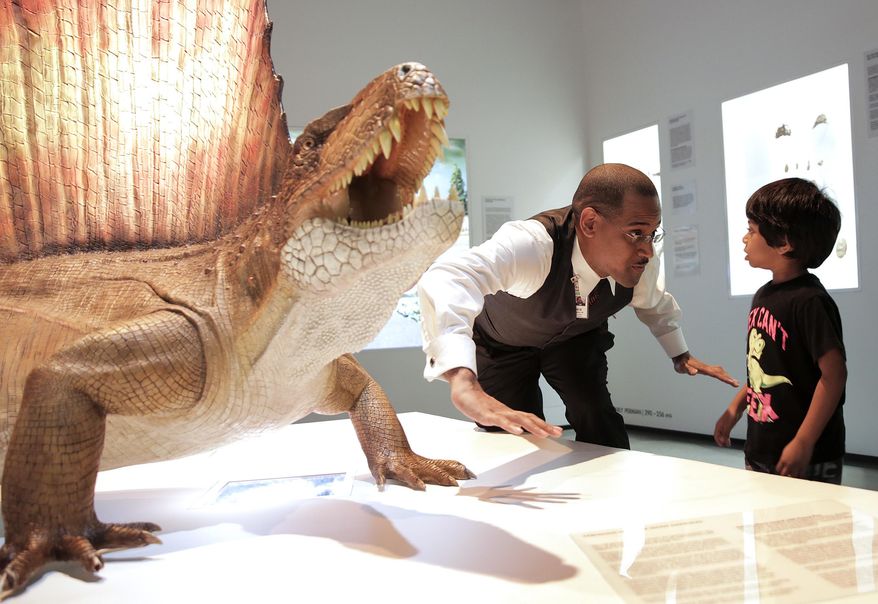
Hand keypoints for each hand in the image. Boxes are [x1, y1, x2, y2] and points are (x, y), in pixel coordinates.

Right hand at [445, 368, 562, 437]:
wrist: (464, 391)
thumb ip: (505, 422)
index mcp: (509, 413)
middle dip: (544, 426)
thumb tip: (517, 429)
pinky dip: (510, 425)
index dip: (544, 424)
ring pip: (517, 419)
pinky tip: (518, 430)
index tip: (558, 430)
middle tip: (558, 432)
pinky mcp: (486, 415)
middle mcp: (506, 411)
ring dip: (531, 426)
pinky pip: (499, 421)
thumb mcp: (494, 416)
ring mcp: (497, 412)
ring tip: (543, 433)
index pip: (530, 418)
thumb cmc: (478, 404)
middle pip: (528, 418)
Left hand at [673, 352, 739, 386]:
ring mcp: (705, 367)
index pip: (716, 374)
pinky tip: (724, 376)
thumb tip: (694, 373)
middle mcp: (706, 368)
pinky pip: (715, 371)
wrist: (679, 356)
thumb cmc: (680, 362)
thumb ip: (687, 369)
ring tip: (734, 382)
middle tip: (737, 384)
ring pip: (719, 371)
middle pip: (720, 373)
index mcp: (703, 368)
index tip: (732, 382)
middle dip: (728, 378)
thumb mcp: (681, 367)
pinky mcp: (704, 368)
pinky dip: (722, 374)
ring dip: (726, 376)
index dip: (724, 378)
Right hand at [713, 407, 741, 446]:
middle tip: (726, 445)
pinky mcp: (728, 424)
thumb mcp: (728, 426)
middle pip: (719, 435)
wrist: (735, 409)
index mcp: (718, 426)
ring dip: (724, 439)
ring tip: (728, 443)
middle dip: (722, 441)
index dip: (718, 441)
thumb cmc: (731, 416)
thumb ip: (725, 434)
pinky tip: (730, 438)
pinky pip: (726, 432)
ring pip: (723, 434)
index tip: (722, 446)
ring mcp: (724, 425)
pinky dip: (727, 436)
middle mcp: (720, 426)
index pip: (716, 436)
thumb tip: (723, 441)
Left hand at [776, 438, 813, 477]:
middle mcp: (789, 464)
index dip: (779, 471)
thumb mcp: (785, 451)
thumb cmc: (794, 445)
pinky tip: (799, 477)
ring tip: (792, 477)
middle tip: (786, 475)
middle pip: (784, 474)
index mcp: (783, 459)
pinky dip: (800, 477)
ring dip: (792, 477)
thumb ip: (783, 459)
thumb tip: (783, 464)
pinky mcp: (804, 466)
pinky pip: (801, 475)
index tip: (780, 471)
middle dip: (784, 475)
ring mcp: (797, 466)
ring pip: (793, 476)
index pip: (778, 469)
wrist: (803, 442)